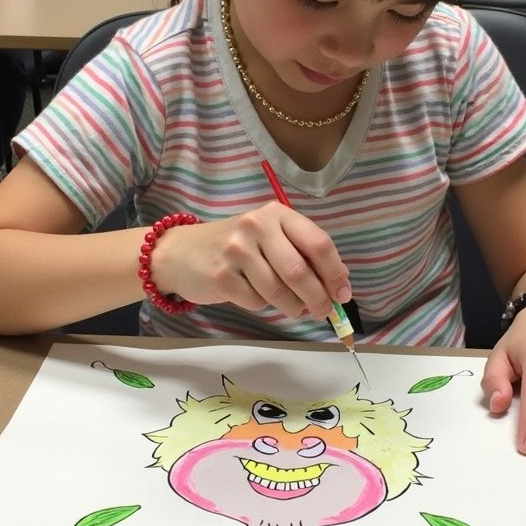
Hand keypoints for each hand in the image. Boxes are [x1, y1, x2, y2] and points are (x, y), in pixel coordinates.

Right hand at [151, 202, 351, 319]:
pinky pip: (257, 301)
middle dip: (318, 298)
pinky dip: (263, 305)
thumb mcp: (271, 238)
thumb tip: (338, 285)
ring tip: (292, 307)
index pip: (318, 243)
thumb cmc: (238, 247)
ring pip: (280, 291)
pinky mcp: (222, 275)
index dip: (335, 273)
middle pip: (300, 271)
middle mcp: (257, 226)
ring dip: (293, 307)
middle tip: (323, 312)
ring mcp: (236, 250)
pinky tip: (253, 294)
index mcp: (277, 213)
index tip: (343, 294)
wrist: (182, 253)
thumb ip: (302, 253)